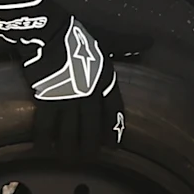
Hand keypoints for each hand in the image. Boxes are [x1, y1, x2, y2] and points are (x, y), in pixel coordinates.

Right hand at [0, 0, 122, 152]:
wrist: (48, 33)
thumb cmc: (78, 36)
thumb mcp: (108, 40)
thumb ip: (127, 44)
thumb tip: (149, 42)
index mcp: (105, 79)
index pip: (113, 109)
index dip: (113, 128)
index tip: (114, 145)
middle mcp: (90, 93)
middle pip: (92, 125)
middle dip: (91, 145)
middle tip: (89, 159)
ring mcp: (68, 98)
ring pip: (70, 130)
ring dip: (70, 148)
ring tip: (69, 161)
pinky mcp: (46, 99)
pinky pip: (46, 125)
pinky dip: (45, 140)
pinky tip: (44, 150)